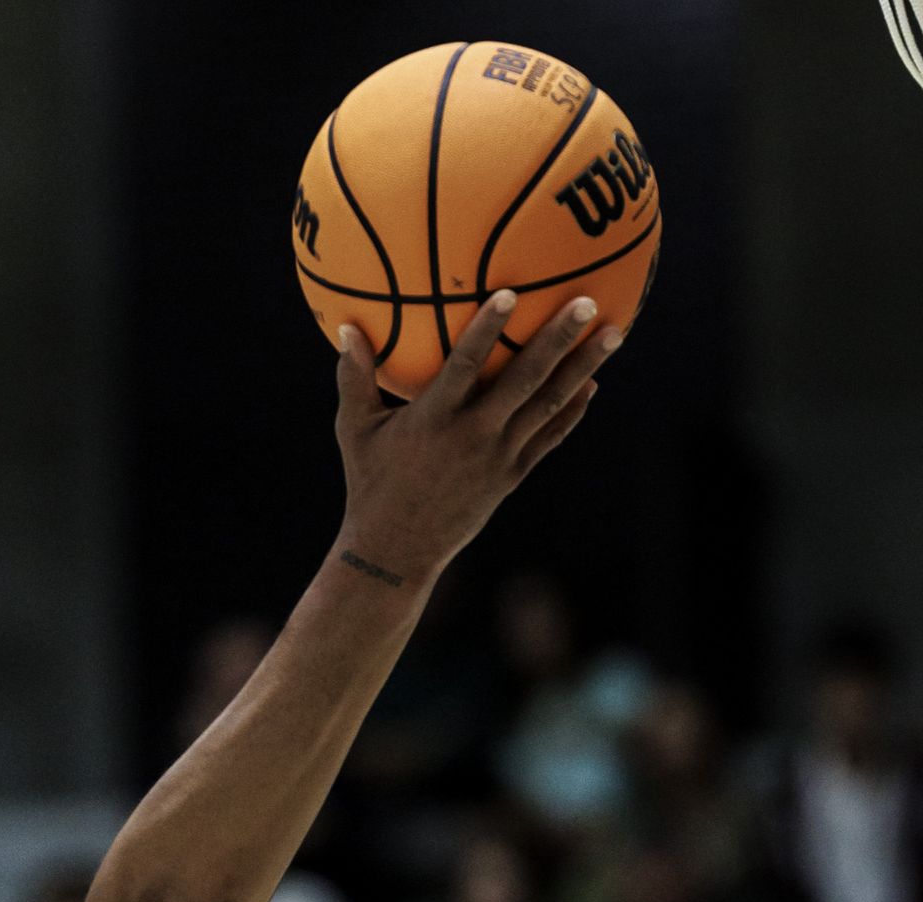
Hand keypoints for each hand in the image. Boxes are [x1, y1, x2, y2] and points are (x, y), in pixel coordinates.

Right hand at [334, 292, 620, 587]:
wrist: (396, 551)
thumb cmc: (370, 483)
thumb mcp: (355, 431)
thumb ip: (354, 379)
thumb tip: (345, 329)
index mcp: (434, 419)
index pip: (465, 366)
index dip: (488, 330)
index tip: (510, 294)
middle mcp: (472, 436)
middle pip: (524, 381)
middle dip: (558, 340)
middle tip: (588, 302)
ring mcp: (497, 458)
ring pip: (547, 406)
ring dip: (582, 369)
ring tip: (613, 335)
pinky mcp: (510, 477)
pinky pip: (548, 439)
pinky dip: (571, 412)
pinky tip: (591, 386)